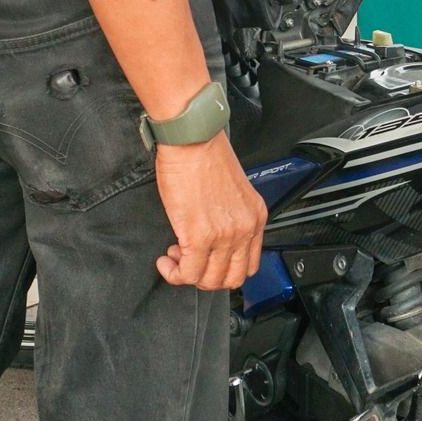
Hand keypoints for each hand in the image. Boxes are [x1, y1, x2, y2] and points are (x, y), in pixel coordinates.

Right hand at [154, 132, 266, 289]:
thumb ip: (231, 216)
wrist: (192, 139)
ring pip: (209, 281)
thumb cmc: (206, 155)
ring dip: (188, 276)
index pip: (249, 264)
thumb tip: (214, 236)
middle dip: (206, 278)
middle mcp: (244, 229)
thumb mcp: (233, 190)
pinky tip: (166, 261)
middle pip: (231, 279)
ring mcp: (224, 235)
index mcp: (255, 216)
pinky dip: (174, 273)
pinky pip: (188, 273)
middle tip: (189, 264)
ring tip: (174, 258)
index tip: (208, 262)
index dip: (225, 270)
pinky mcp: (199, 236)